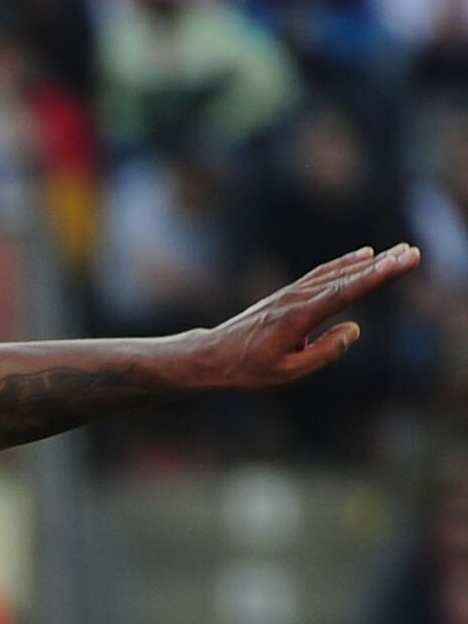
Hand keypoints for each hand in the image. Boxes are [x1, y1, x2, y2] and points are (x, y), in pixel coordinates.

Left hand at [190, 242, 419, 391]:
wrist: (212, 355)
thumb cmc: (248, 369)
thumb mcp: (286, 372)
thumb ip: (323, 352)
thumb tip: (353, 329)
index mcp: (299, 318)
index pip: (346, 292)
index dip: (377, 276)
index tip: (402, 262)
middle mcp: (297, 299)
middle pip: (346, 277)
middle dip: (381, 265)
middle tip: (412, 252)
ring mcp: (292, 293)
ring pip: (336, 272)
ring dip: (368, 262)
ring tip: (397, 252)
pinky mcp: (288, 294)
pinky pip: (323, 274)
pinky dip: (345, 264)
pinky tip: (363, 256)